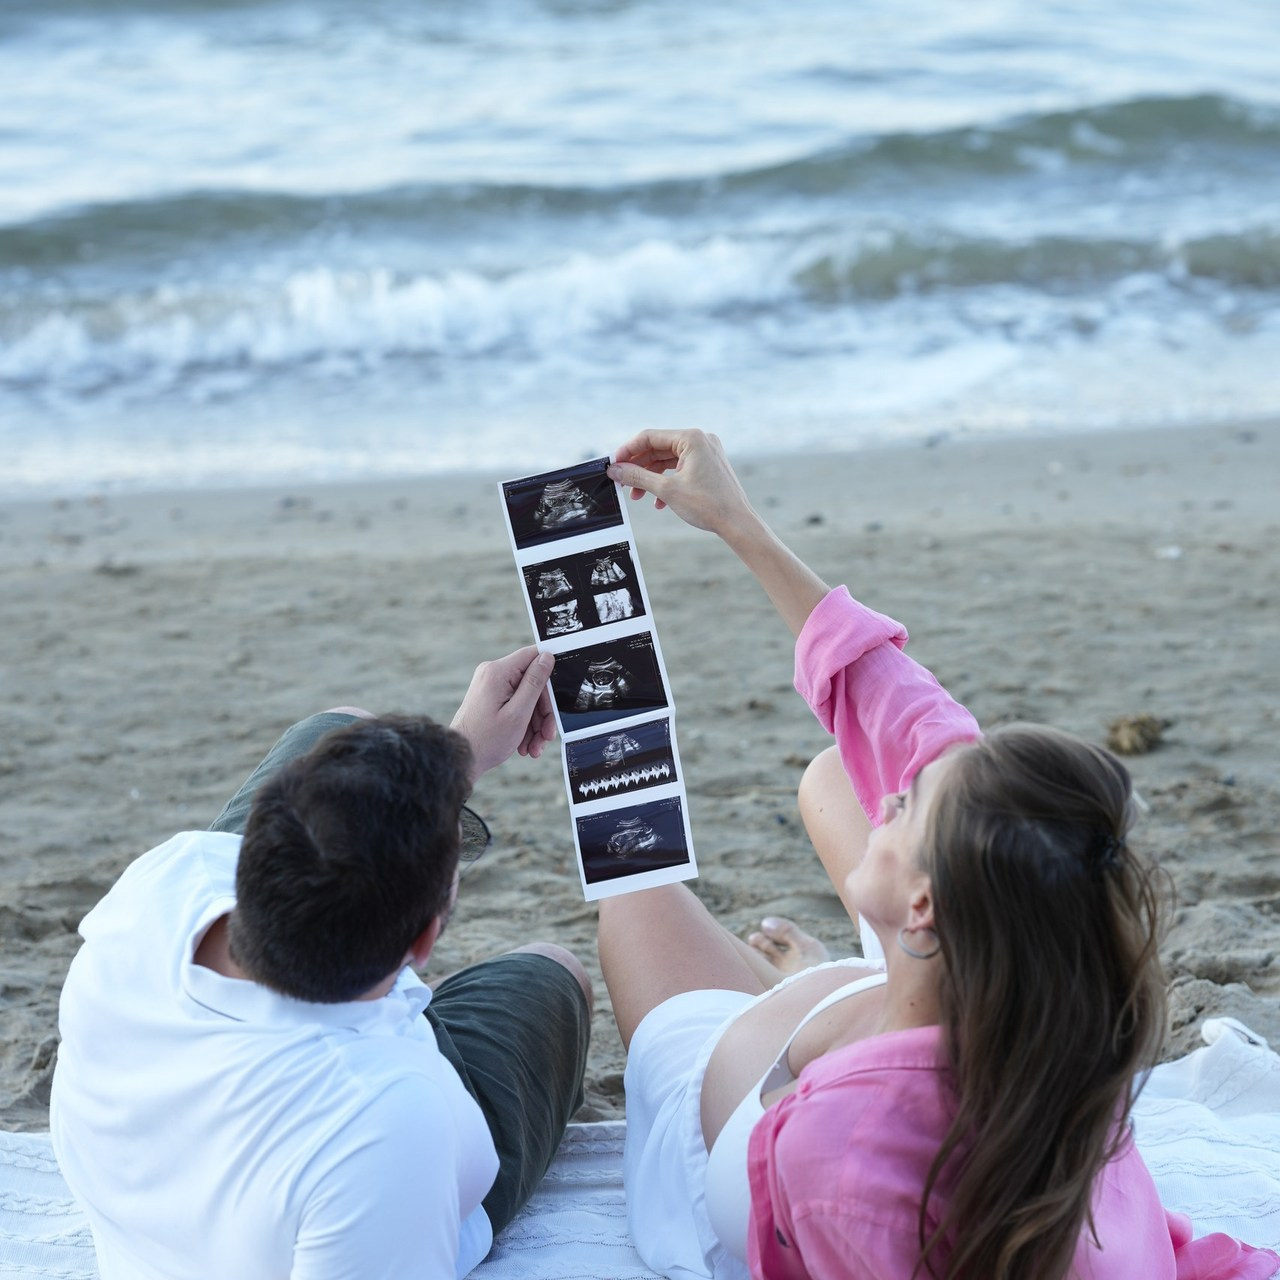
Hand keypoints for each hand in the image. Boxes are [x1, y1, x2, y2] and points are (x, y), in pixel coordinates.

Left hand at [450, 646, 556, 781]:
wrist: (462, 759)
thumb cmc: (486, 739)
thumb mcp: (519, 712)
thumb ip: (535, 682)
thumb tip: (547, 657)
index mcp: (498, 672)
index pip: (533, 656)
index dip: (550, 674)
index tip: (558, 696)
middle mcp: (493, 673)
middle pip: (532, 682)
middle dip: (543, 711)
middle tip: (547, 735)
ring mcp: (490, 685)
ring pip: (526, 696)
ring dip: (535, 723)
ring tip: (535, 747)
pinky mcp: (490, 696)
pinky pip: (515, 703)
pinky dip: (523, 723)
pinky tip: (525, 744)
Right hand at [607, 429, 755, 536]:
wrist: (737, 523)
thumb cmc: (709, 505)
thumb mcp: (667, 490)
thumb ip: (638, 476)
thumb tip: (616, 470)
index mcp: (691, 438)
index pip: (649, 437)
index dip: (628, 451)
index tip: (613, 464)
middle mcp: (700, 440)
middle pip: (658, 448)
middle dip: (638, 467)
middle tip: (622, 481)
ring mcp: (705, 452)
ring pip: (667, 460)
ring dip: (650, 477)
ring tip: (637, 496)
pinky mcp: (708, 465)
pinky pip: (679, 468)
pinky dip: (666, 482)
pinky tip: (658, 502)